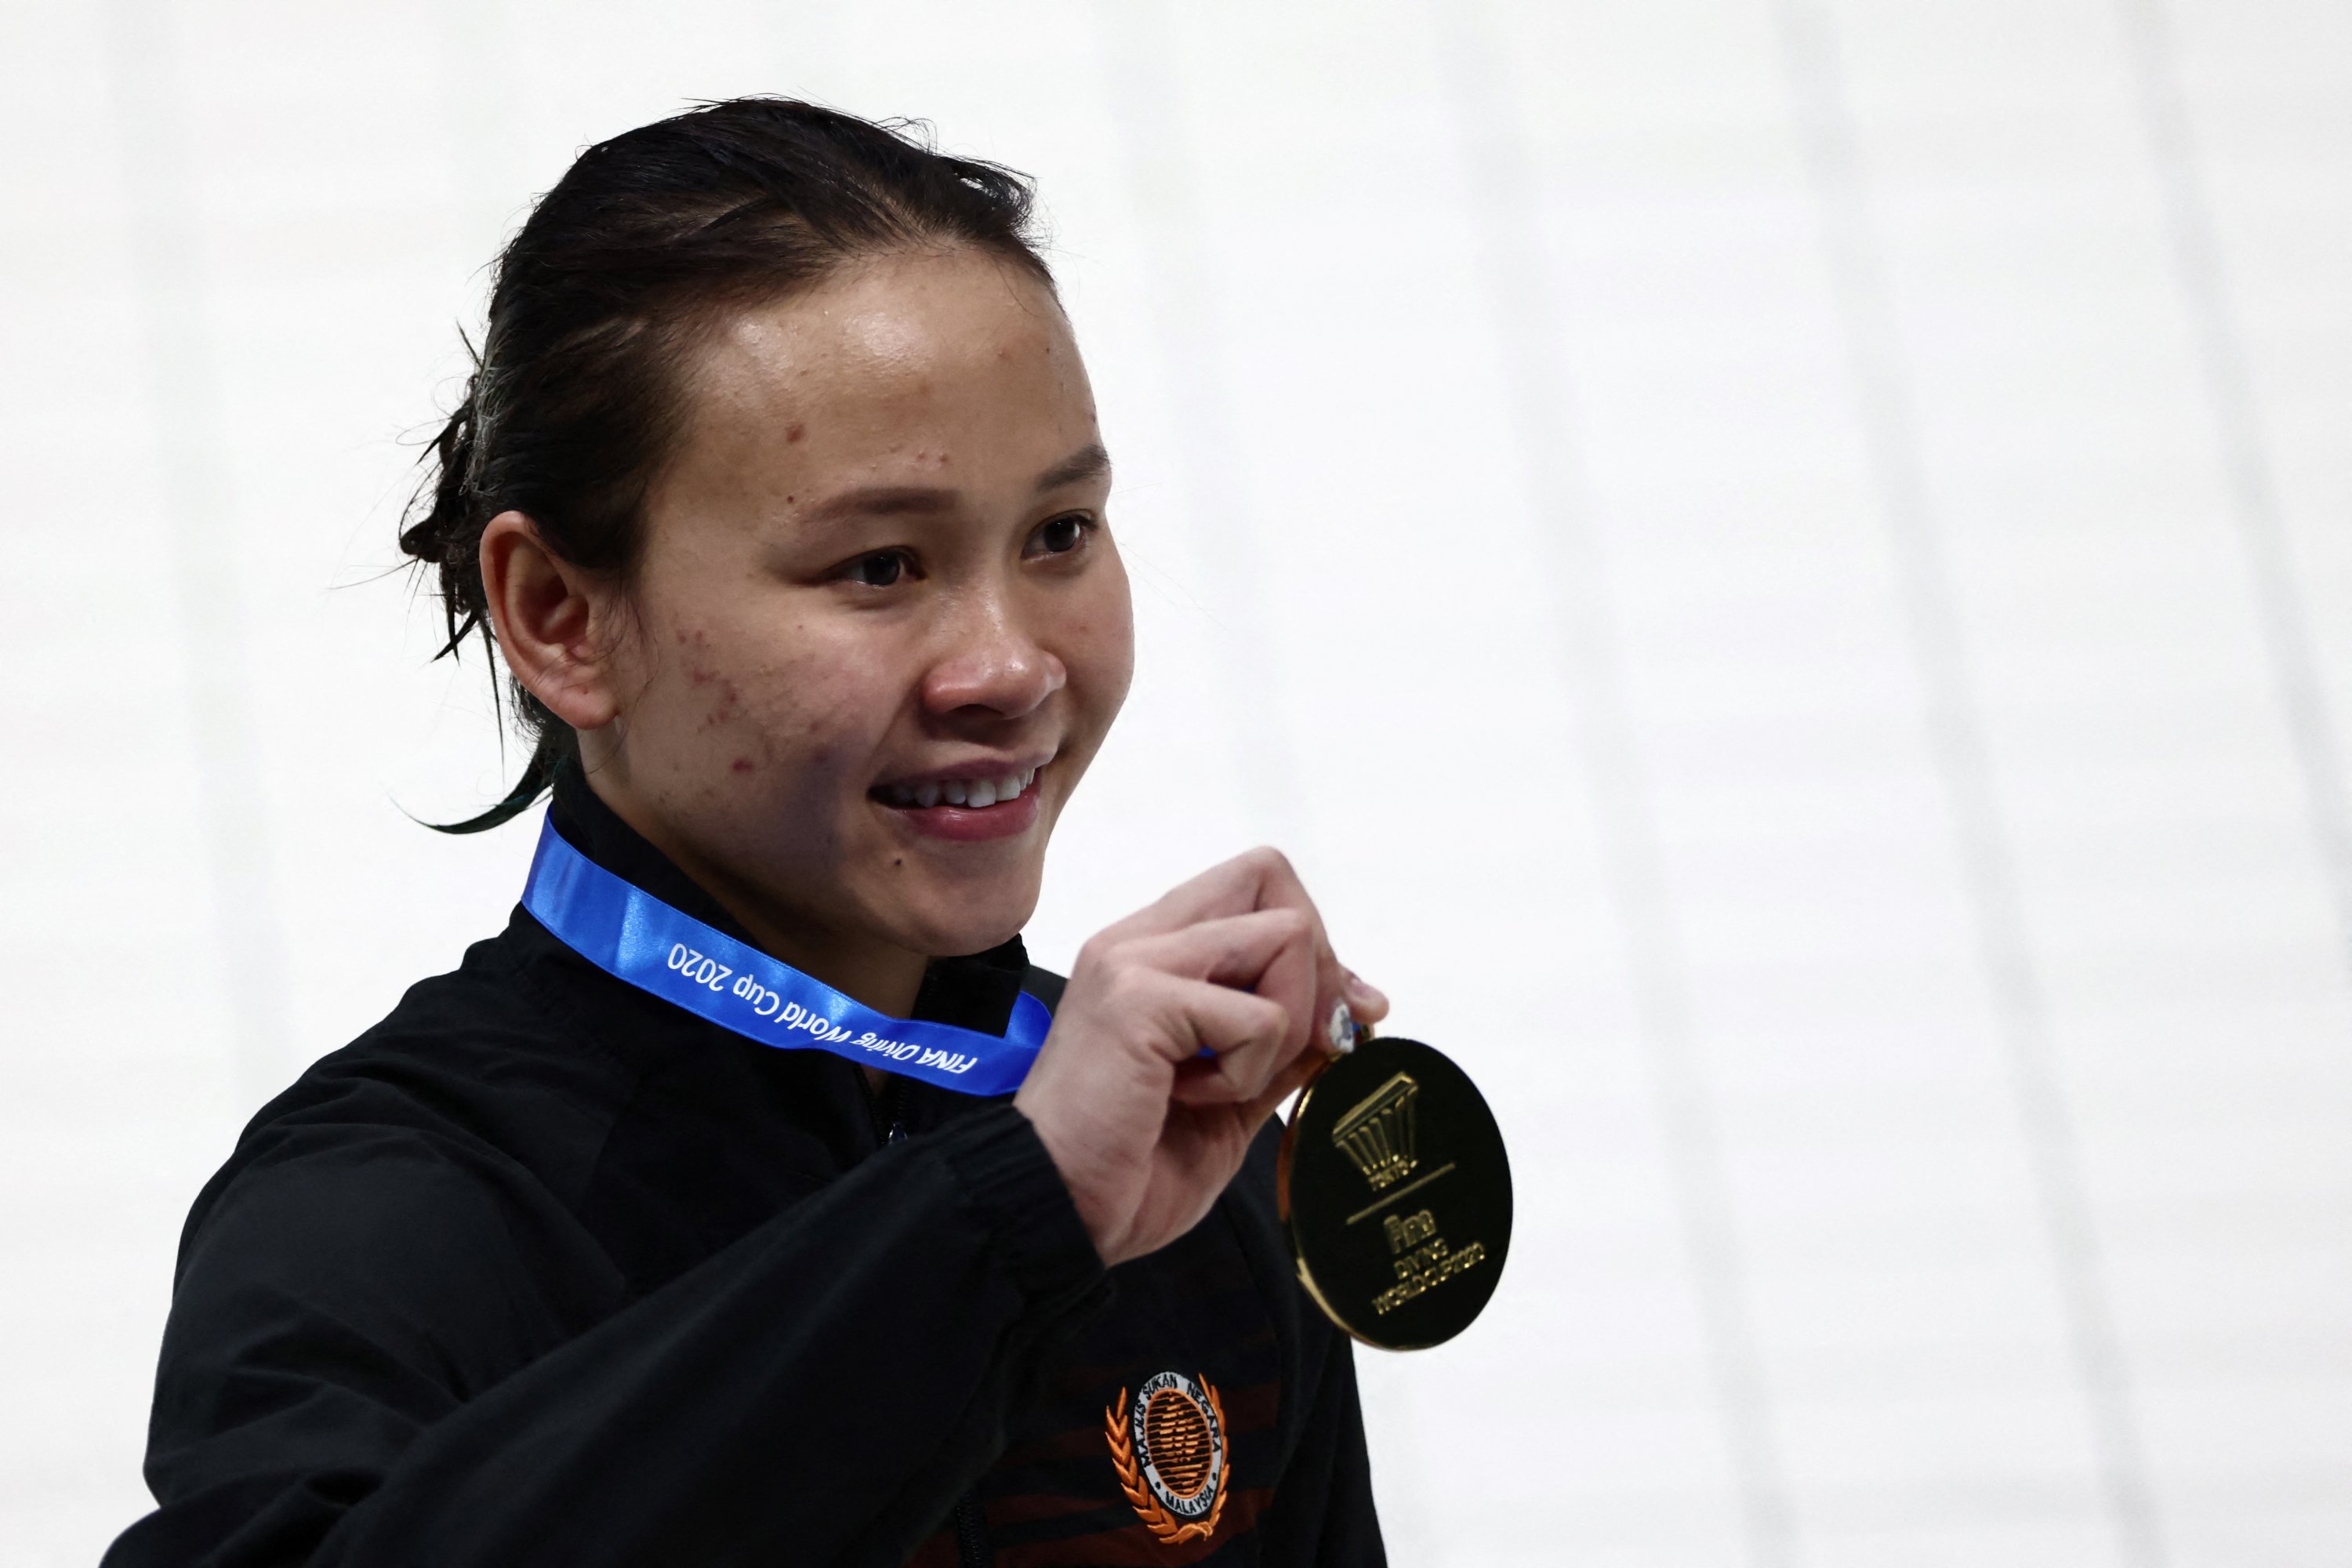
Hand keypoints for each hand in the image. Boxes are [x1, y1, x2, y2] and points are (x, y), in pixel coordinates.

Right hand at [1012, 848, 1389, 1266]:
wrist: (1056, 1212)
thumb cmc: (1126, 1165)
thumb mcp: (1233, 1094)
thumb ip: (1284, 1043)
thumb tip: (1356, 1008)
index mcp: (1156, 951)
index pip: (1260, 882)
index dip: (1313, 947)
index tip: (1329, 1023)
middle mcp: (1141, 939)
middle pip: (1273, 875)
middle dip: (1314, 966)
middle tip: (1294, 1045)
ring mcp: (1135, 961)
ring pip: (1284, 937)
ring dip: (1285, 1026)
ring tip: (1221, 1081)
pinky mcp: (1139, 999)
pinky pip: (1260, 1017)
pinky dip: (1248, 1073)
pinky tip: (1188, 1098)